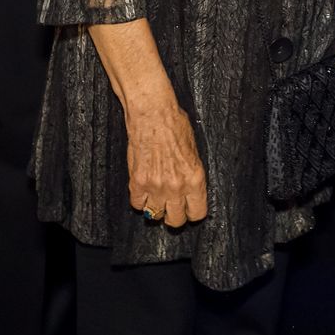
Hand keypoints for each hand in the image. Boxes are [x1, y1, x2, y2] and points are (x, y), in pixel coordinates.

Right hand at [123, 100, 208, 227]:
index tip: (189, 209)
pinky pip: (137, 204)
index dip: (193, 212)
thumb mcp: (194, 151)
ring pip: (155, 216)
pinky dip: (140, 200)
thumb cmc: (175, 125)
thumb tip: (190, 190)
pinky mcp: (137, 182)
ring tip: (157, 198)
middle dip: (175, 216)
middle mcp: (177, 186)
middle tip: (172, 207)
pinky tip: (144, 190)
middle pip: (176, 220)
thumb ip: (192, 174)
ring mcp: (156, 186)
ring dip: (156, 208)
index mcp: (195, 178)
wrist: (153, 114)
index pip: (197, 213)